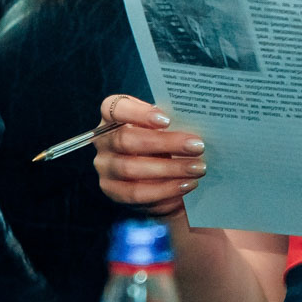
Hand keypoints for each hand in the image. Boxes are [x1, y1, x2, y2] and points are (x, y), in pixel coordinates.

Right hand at [91, 94, 206, 218]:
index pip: (114, 108)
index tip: (167, 120)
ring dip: (169, 169)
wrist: (157, 174)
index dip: (138, 113)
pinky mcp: (113, 191)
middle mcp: (103, 141)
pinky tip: (186, 185)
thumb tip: (197, 124)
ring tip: (197, 169)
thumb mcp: (164, 127)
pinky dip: (165, 190)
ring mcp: (105, 168)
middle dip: (166, 143)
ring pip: (132, 169)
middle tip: (198, 146)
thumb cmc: (162, 140)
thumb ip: (172, 123)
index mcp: (112, 116)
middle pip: (127, 140)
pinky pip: (137, 193)